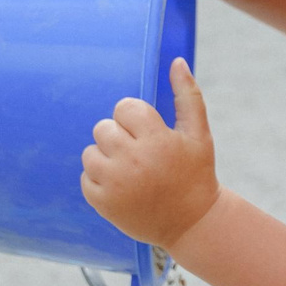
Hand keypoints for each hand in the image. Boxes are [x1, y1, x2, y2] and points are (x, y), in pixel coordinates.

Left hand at [80, 60, 220, 245]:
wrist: (192, 223)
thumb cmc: (196, 173)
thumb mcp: (199, 134)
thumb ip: (188, 95)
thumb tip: (176, 62)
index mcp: (156, 139)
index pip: (124, 108)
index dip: (135, 119)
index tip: (148, 134)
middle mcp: (132, 160)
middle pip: (103, 128)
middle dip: (119, 137)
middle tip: (140, 154)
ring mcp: (115, 184)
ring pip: (91, 152)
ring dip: (106, 158)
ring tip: (130, 170)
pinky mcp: (103, 203)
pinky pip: (86, 178)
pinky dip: (100, 180)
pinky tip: (122, 187)